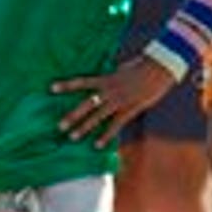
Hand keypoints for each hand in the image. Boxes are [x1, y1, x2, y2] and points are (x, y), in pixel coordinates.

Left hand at [52, 56, 179, 147]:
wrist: (160, 67)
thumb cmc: (143, 66)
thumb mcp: (123, 68)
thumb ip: (113, 75)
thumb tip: (108, 77)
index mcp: (106, 79)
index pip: (82, 81)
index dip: (66, 85)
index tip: (51, 88)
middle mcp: (109, 90)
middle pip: (86, 104)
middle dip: (72, 116)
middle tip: (59, 126)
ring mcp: (119, 100)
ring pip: (98, 117)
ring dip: (84, 128)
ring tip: (72, 137)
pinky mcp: (130, 109)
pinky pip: (115, 125)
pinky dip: (106, 136)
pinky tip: (97, 145)